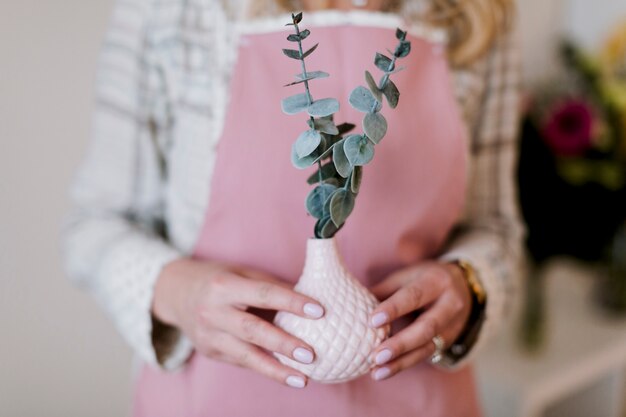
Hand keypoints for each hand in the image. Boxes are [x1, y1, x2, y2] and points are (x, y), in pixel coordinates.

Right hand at [152, 258, 324, 387]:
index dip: (291, 302)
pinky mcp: (211, 351)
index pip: (263, 294)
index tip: (319, 310)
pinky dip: (265, 368)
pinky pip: (242, 361)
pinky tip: (287, 375)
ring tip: (303, 378)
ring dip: (276, 369)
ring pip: (246, 355)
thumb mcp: (241, 273)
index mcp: (224, 286)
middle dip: (283, 343)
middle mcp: (213, 312)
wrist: (176, 293)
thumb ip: (271, 286)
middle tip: (311, 354)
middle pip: (252, 330)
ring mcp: (209, 335)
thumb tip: (311, 297)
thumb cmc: (218, 279)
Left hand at [367, 261, 471, 379]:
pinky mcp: (448, 341)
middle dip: (400, 344)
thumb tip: (351, 302)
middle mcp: (449, 304)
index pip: (413, 296)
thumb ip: (383, 290)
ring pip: (427, 347)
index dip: (393, 309)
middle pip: (426, 327)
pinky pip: (426, 355)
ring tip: (376, 371)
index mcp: (436, 281)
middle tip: (375, 355)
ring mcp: (451, 326)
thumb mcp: (407, 277)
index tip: (372, 320)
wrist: (465, 287)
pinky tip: (384, 371)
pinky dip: (403, 364)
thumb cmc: (424, 279)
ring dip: (401, 362)